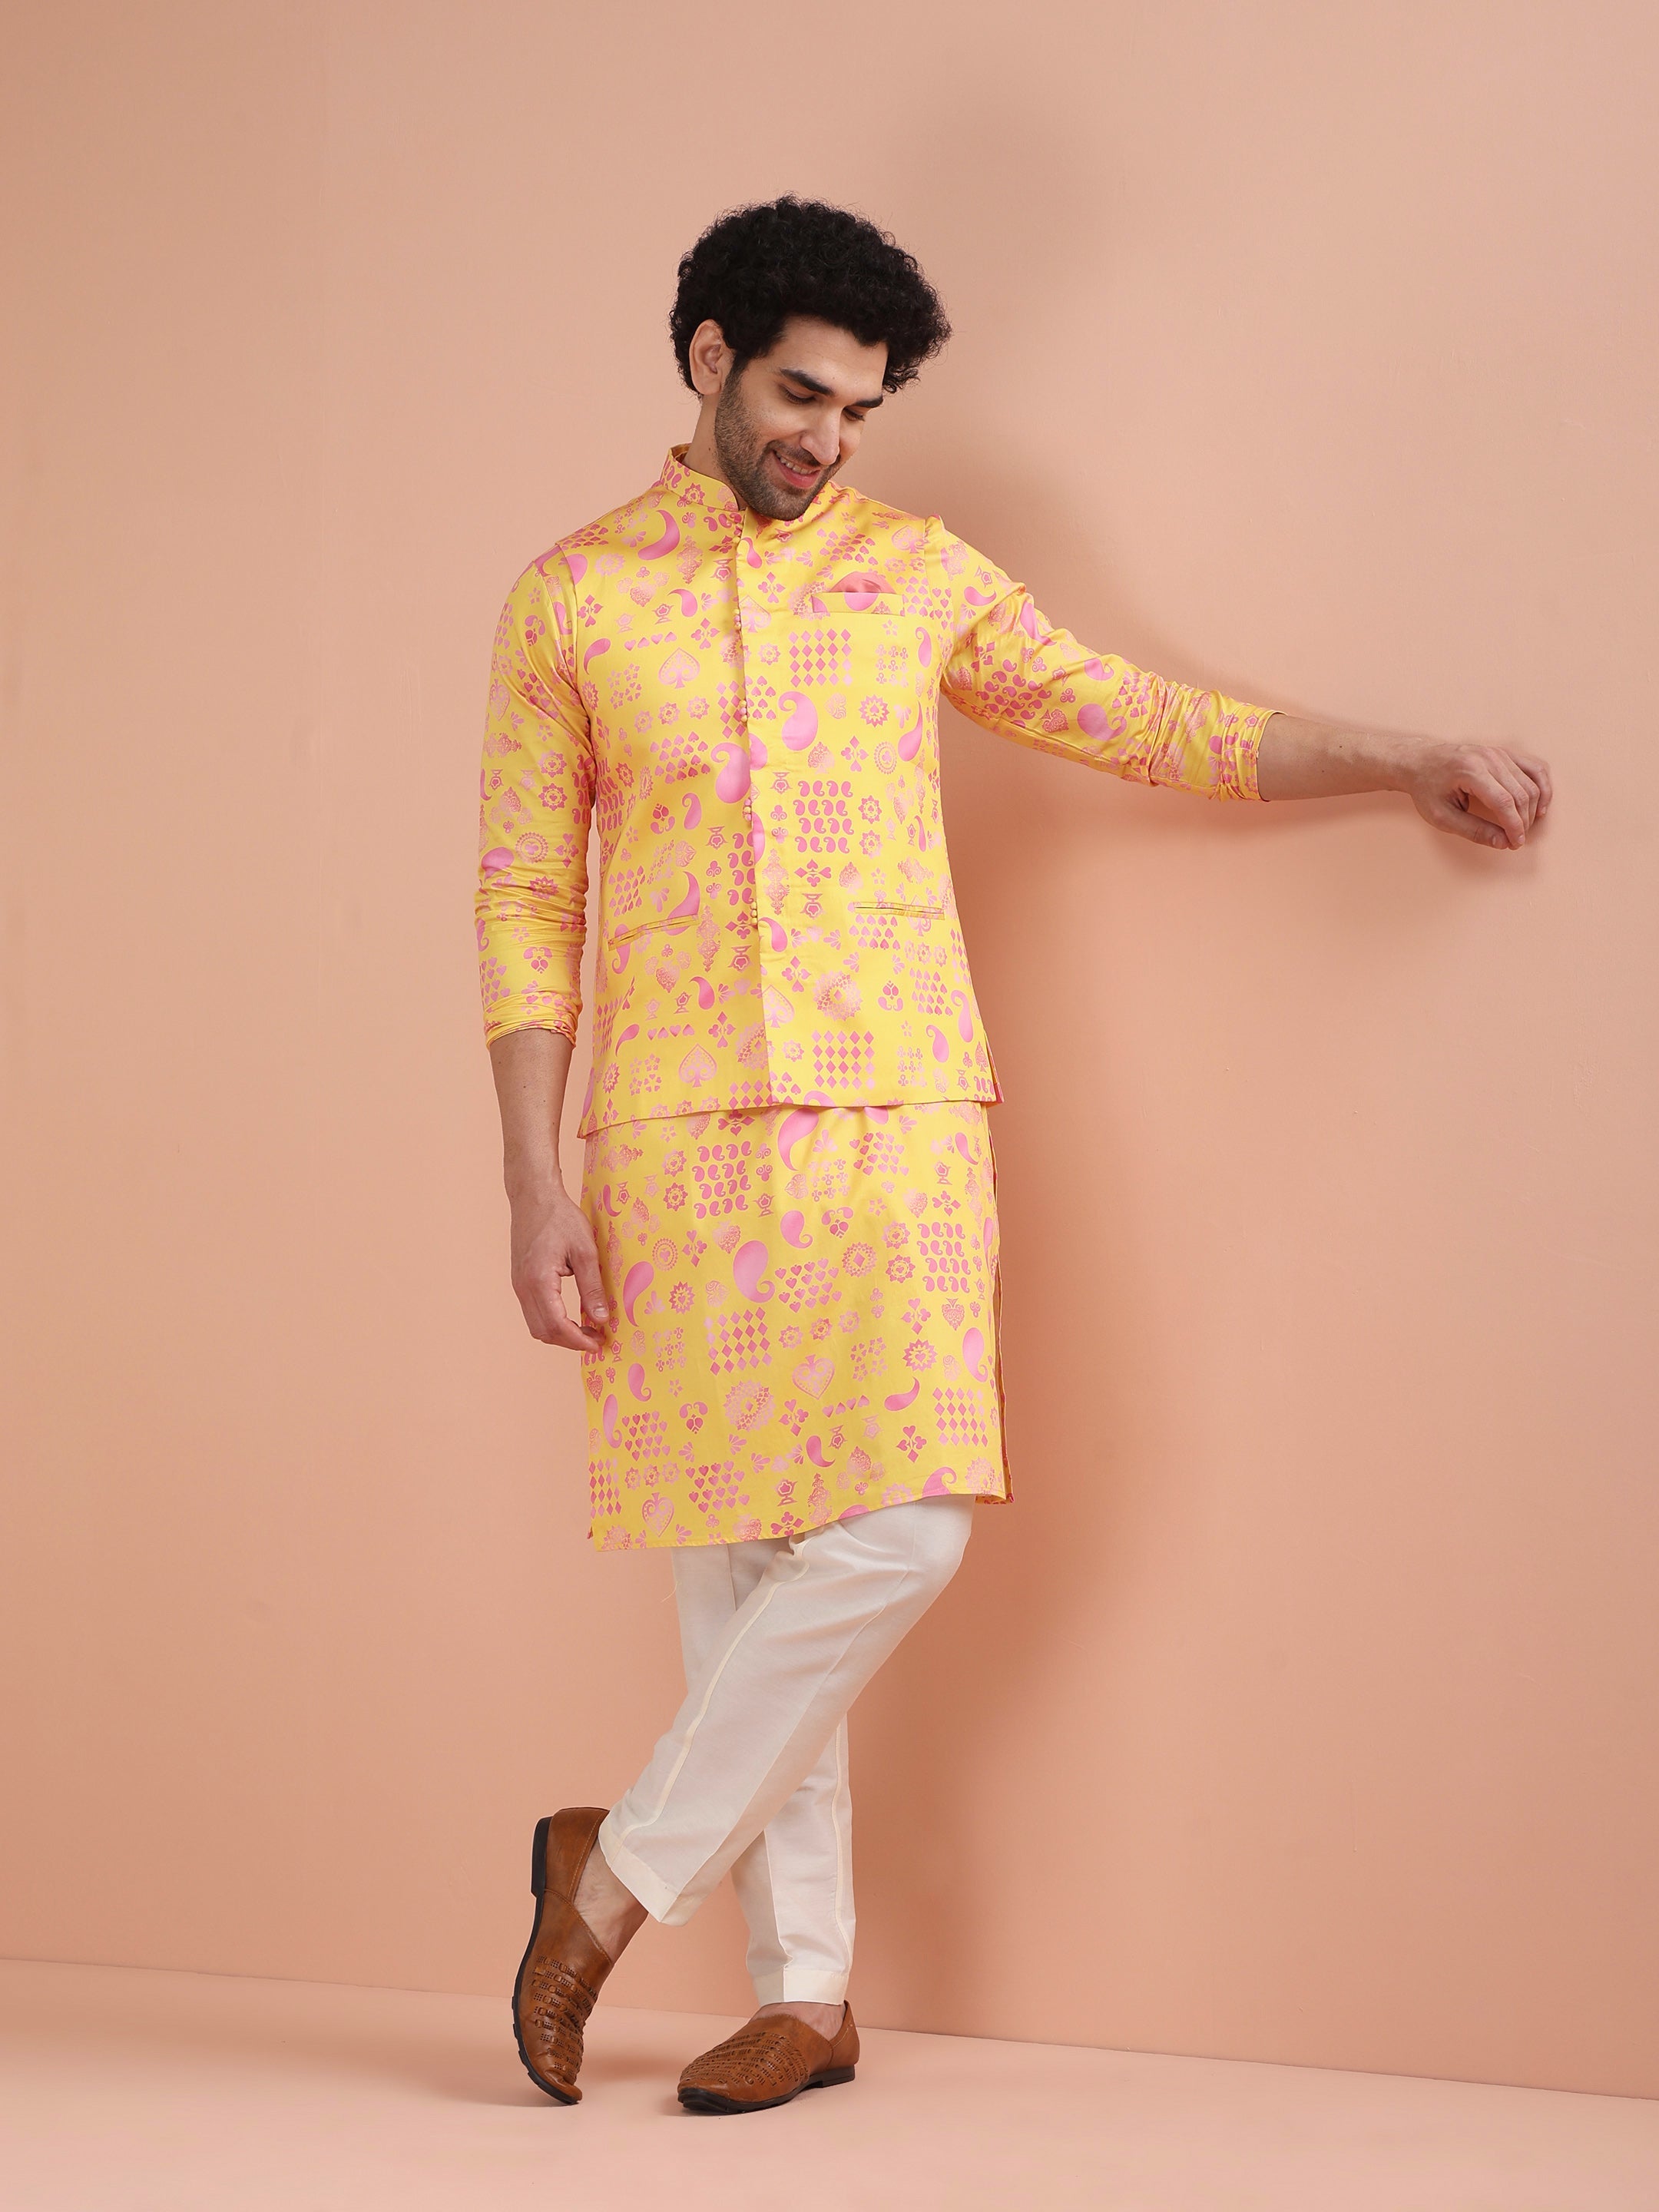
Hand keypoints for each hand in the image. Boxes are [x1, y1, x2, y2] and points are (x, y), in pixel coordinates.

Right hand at [507, 1183, 608, 1352]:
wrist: (533, 1197)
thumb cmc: (560, 1218)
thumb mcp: (585, 1251)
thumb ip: (592, 1287)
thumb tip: (601, 1318)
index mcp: (539, 1281)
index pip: (557, 1325)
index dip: (579, 1340)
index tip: (599, 1343)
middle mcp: (523, 1288)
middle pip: (543, 1332)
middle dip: (570, 1342)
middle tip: (597, 1339)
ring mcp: (518, 1285)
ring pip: (536, 1325)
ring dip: (560, 1334)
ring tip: (587, 1330)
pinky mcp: (520, 1281)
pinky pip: (533, 1312)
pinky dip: (552, 1321)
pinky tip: (572, 1316)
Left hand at [1396, 737, 1552, 849]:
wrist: (1420, 761)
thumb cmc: (1427, 788)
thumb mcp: (1442, 816)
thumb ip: (1473, 830)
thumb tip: (1502, 842)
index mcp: (1469, 771)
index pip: (1503, 802)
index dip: (1514, 826)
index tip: (1515, 843)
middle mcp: (1488, 757)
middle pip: (1520, 793)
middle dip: (1523, 821)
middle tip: (1515, 840)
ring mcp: (1499, 752)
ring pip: (1530, 783)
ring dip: (1533, 808)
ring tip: (1523, 827)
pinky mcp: (1505, 753)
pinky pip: (1535, 768)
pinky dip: (1542, 787)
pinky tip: (1541, 806)